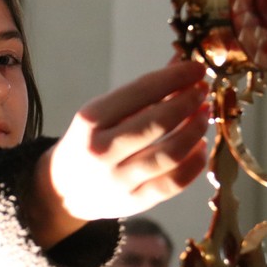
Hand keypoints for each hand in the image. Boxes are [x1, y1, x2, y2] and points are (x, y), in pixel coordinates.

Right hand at [45, 61, 209, 221]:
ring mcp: (118, 180)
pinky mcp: (134, 203)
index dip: (174, 77)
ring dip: (195, 130)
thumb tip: (181, 64)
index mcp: (91, 121)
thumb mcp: (102, 113)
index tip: (197, 68)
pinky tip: (200, 147)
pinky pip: (174, 183)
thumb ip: (141, 92)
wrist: (62, 190)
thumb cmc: (87, 143)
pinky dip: (194, 163)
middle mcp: (102, 151)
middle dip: (188, 102)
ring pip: (170, 154)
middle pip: (158, 123)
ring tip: (204, 115)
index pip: (140, 92)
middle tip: (203, 91)